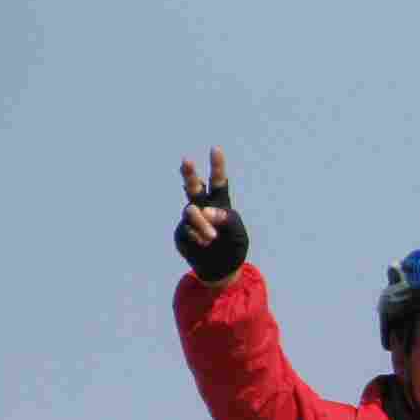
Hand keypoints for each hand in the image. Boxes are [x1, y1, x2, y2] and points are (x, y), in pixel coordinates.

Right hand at [175, 147, 248, 284]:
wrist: (220, 270)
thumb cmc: (232, 247)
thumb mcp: (237, 233)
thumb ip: (227, 218)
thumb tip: (204, 210)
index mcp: (220, 203)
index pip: (218, 182)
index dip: (217, 166)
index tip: (216, 149)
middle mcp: (202, 207)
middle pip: (194, 186)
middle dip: (189, 173)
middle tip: (186, 160)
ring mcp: (190, 219)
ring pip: (191, 212)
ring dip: (203, 224)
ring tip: (212, 237)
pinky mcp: (181, 232)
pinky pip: (187, 230)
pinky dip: (198, 238)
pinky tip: (205, 245)